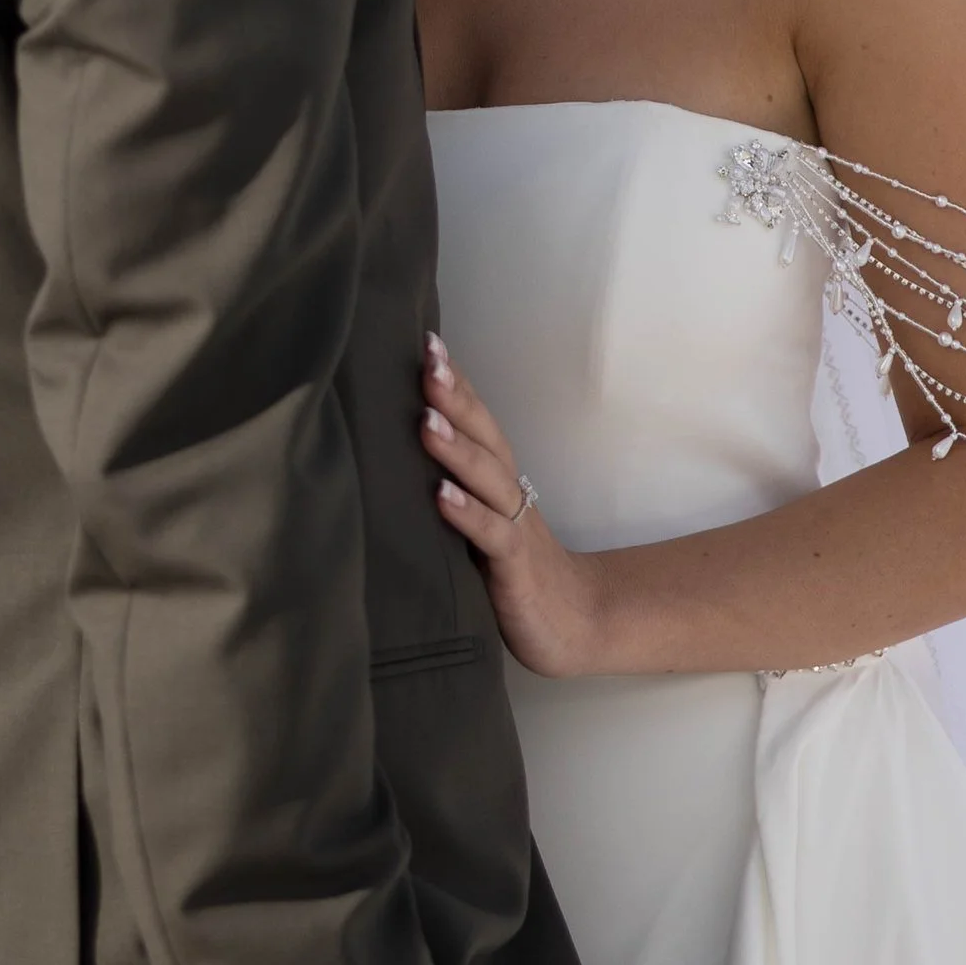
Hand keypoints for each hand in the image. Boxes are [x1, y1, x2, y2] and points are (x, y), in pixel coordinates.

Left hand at [421, 338, 605, 679]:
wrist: (577, 624)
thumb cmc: (513, 570)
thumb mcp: (478, 523)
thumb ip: (449, 487)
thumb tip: (388, 453)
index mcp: (497, 479)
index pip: (476, 421)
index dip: (455, 383)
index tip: (426, 340)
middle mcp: (508, 492)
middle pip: (484, 435)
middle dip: (456, 397)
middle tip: (428, 361)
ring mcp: (515, 527)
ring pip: (488, 478)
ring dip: (457, 447)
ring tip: (426, 418)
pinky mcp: (516, 568)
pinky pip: (493, 535)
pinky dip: (468, 514)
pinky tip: (440, 497)